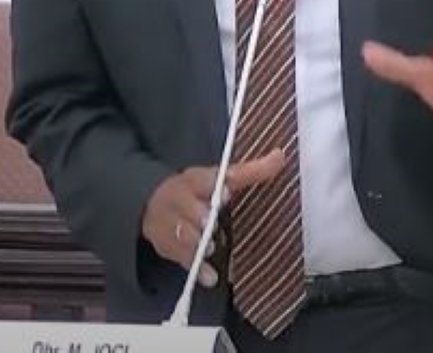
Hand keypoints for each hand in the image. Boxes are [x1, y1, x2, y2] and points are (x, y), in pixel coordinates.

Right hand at [142, 149, 284, 285]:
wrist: (151, 205)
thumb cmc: (195, 190)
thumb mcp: (217, 177)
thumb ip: (251, 170)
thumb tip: (281, 155)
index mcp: (197, 180)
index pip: (206, 180)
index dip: (215, 186)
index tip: (228, 192)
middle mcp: (181, 200)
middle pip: (189, 208)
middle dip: (200, 216)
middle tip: (210, 222)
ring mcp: (172, 225)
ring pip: (182, 235)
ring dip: (196, 242)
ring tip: (210, 248)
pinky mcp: (168, 247)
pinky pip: (181, 259)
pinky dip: (197, 269)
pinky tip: (209, 277)